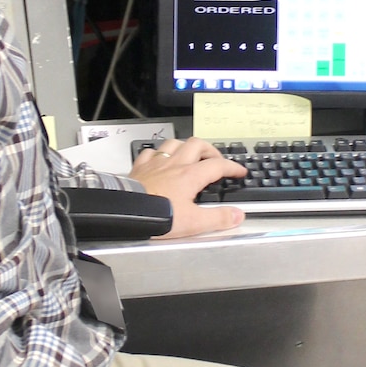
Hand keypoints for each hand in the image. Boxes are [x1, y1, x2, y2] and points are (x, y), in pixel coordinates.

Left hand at [131, 137, 246, 238]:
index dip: (232, 167)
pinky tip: (159, 159)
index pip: (218, 165)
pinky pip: (150, 151)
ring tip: (190, 154)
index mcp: (190, 176)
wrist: (126, 213)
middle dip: (210, 150)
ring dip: (185, 146)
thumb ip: (218, 218)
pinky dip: (158, 153)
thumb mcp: (194, 223)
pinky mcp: (140, 168)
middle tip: (215, 160)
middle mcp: (174, 164)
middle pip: (197, 145)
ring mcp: (156, 163)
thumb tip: (237, 215)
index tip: (239, 171)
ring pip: (174, 143)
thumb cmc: (157, 217)